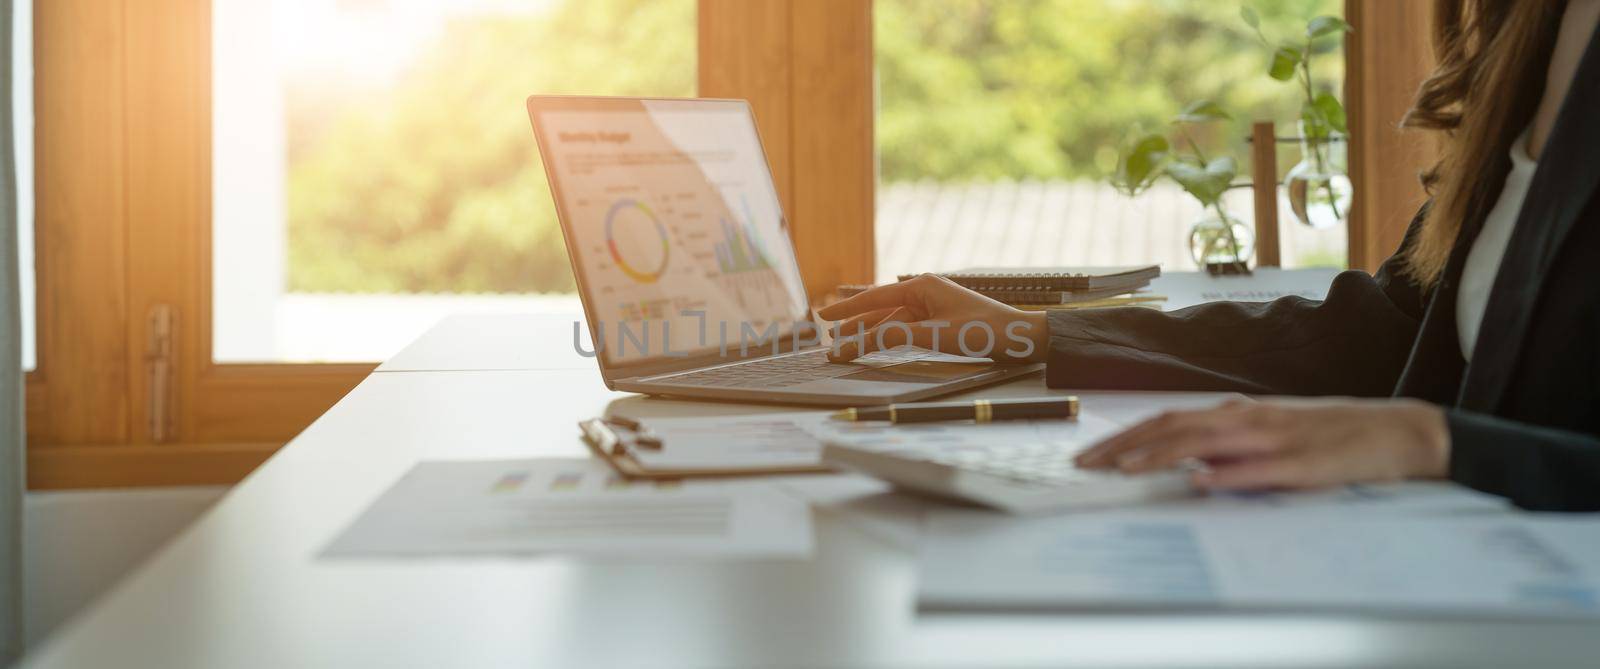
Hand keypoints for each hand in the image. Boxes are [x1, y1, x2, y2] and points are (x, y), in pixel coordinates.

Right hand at [816, 274, 1047, 362]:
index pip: (874, 296)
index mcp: (922, 285)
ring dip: (870, 334)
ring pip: (892, 322)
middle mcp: (925, 292)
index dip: (847, 308)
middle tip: (829, 339)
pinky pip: (907, 330)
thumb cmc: (983, 331)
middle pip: (880, 309)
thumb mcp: (933, 334)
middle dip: (855, 324)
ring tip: (847, 346)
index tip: (823, 315)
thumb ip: (891, 338)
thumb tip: (855, 342)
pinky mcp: (942, 324)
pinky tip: (879, 346)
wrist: (1022, 339)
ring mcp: (933, 308)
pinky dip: (889, 339)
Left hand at [1075, 398, 1450, 489]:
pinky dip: (1227, 474)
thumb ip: (1226, 446)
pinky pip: (1258, 469)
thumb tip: (1183, 463)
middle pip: (1174, 428)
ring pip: (1207, 443)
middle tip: (1086, 466)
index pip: (1167, 421)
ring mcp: (1274, 439)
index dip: (1124, 437)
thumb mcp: (1268, 435)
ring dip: (1162, 455)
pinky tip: (1200, 481)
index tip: (1088, 457)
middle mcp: (1248, 419)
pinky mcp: (1302, 464)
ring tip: (1125, 470)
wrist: (1394, 432)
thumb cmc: (1327, 436)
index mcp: (1236, 414)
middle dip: (1125, 446)